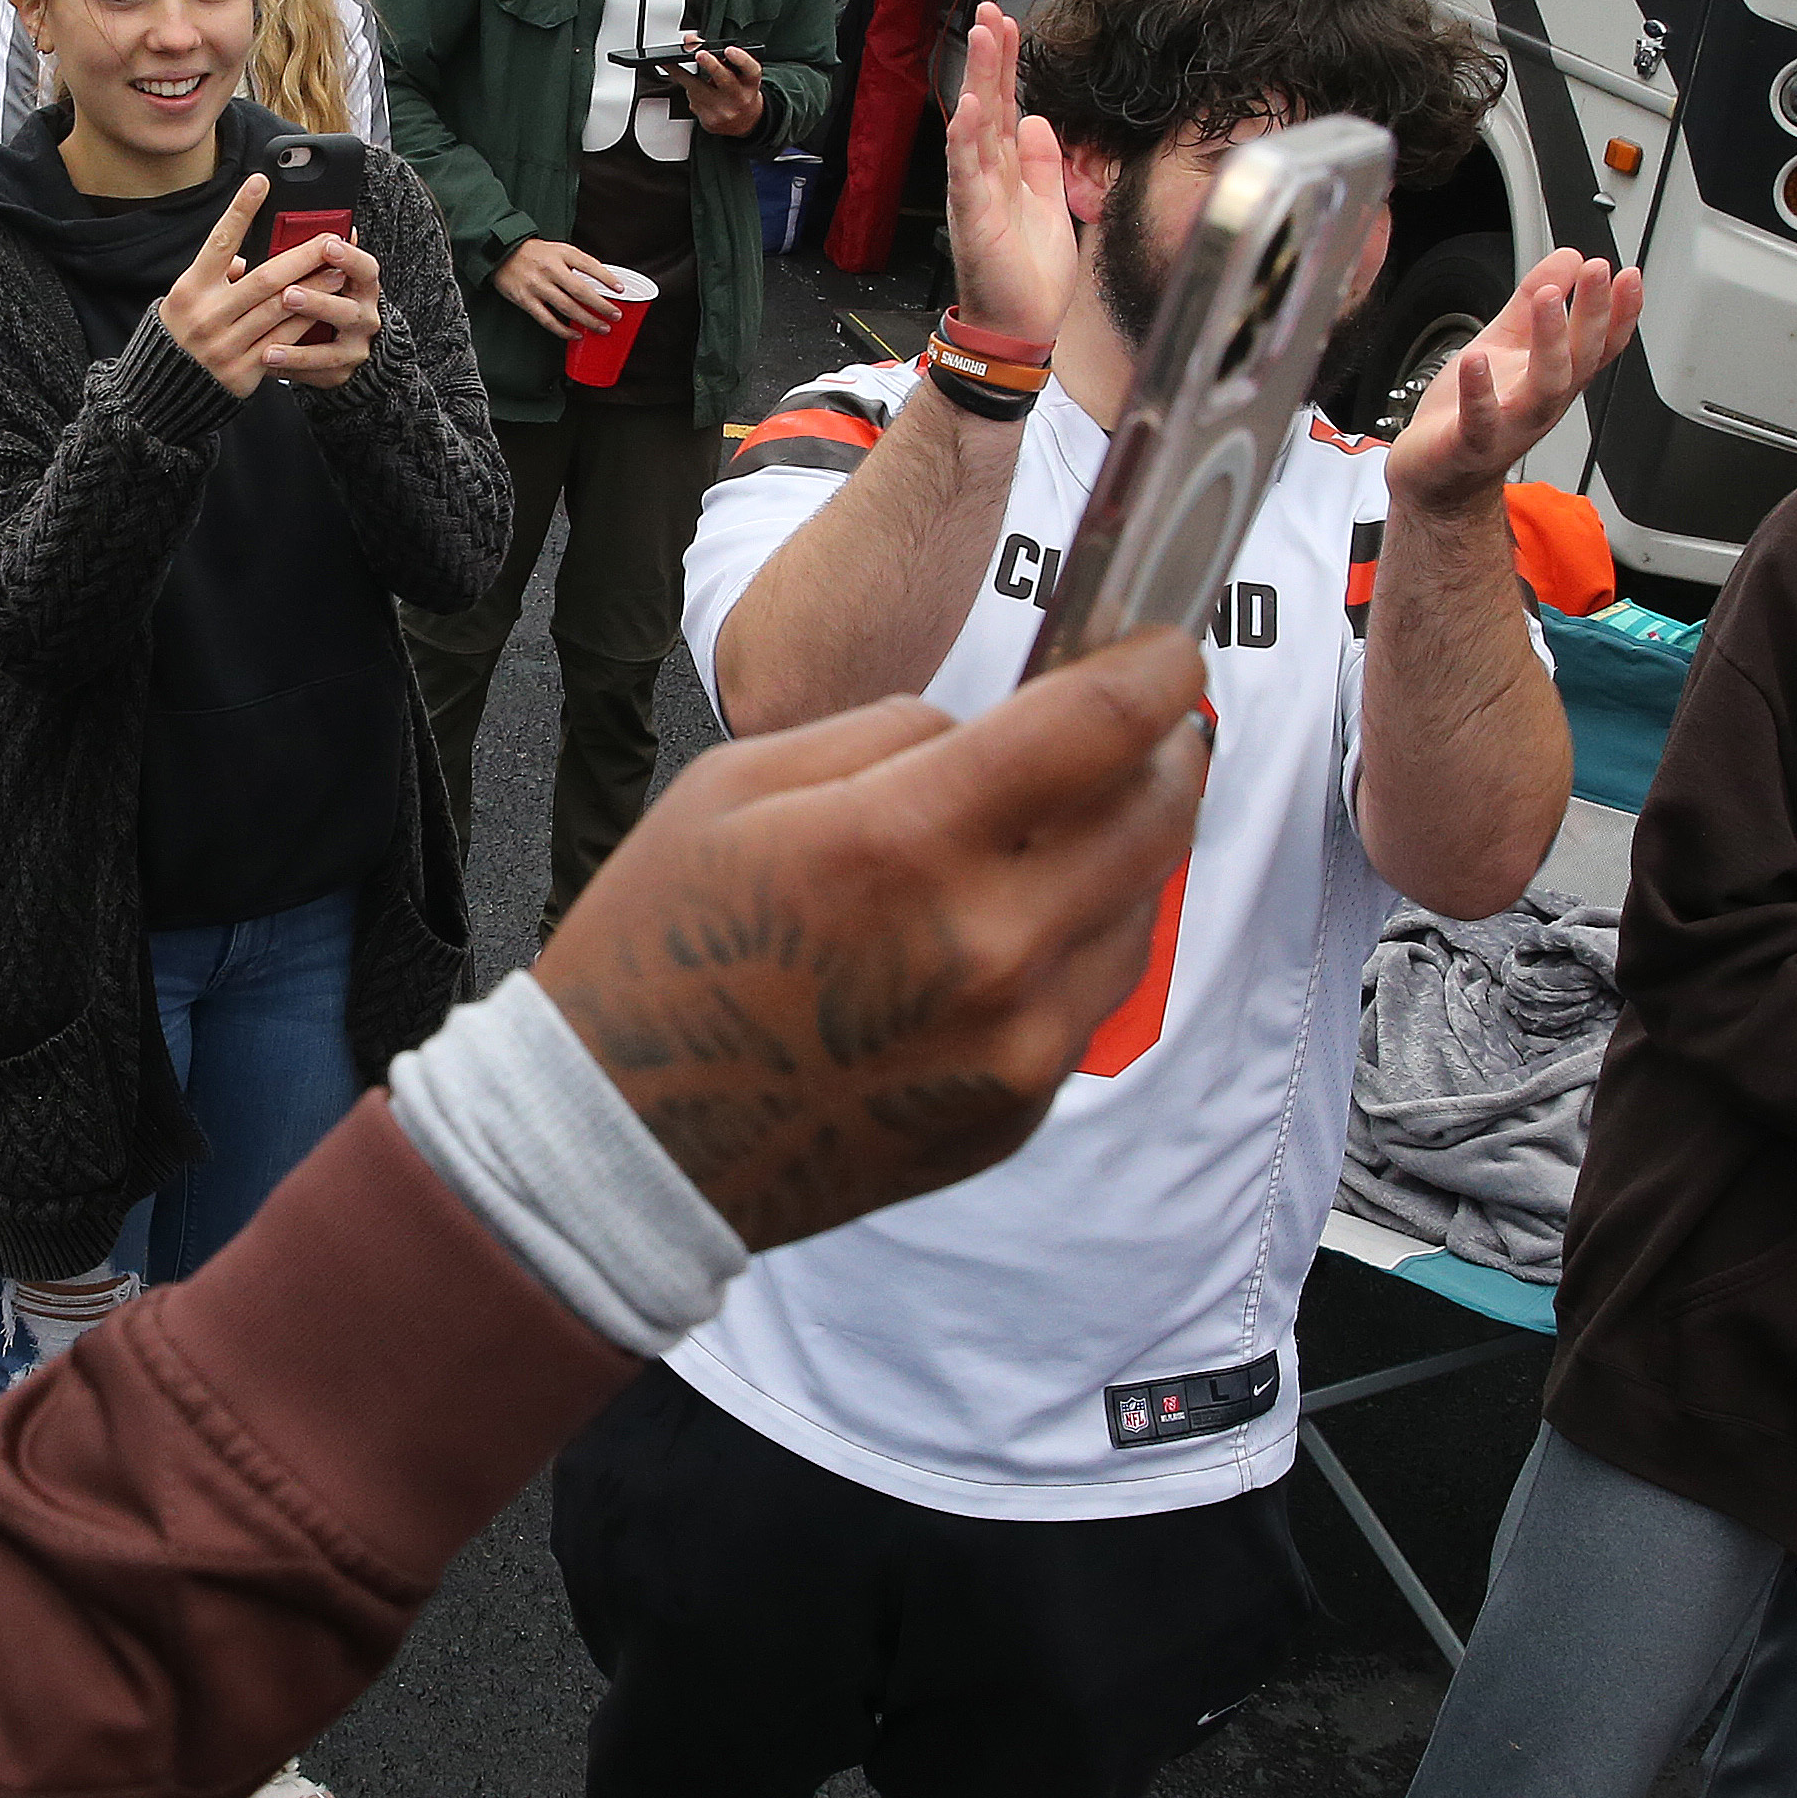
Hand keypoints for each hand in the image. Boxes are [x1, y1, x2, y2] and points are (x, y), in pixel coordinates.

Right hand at [159, 176, 361, 395]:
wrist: (165, 390)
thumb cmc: (183, 330)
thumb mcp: (187, 297)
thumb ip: (218, 274)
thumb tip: (250, 254)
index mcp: (192, 288)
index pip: (220, 241)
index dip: (241, 210)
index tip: (261, 181)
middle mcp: (208, 315)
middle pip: (265, 277)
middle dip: (302, 255)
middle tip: (330, 238)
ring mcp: (225, 345)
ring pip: (281, 308)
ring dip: (315, 287)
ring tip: (339, 269)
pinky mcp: (243, 372)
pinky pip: (283, 341)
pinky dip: (306, 322)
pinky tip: (325, 307)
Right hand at [491, 236, 620, 340]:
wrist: (501, 253)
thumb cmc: (533, 253)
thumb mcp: (558, 250)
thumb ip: (576, 263)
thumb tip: (599, 281)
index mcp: (561, 253)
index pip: (589, 265)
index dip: (606, 278)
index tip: (620, 289)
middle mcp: (550, 269)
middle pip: (581, 290)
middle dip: (601, 305)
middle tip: (615, 315)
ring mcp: (537, 285)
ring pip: (567, 307)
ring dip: (587, 320)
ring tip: (602, 328)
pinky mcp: (526, 300)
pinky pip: (547, 319)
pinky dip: (563, 330)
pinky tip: (576, 334)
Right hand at [546, 625, 1207, 1247]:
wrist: (628, 1147)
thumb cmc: (660, 948)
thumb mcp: (737, 784)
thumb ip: (889, 732)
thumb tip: (998, 728)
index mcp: (904, 843)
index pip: (1100, 727)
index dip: (1157, 669)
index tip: (1166, 650)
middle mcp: (986, 949)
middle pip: (1157, 819)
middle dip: (1167, 753)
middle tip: (1148, 729)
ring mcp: (1014, 1045)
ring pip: (1139, 912)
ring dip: (1123, 853)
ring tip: (1066, 829)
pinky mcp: (1017, 1111)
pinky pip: (1086, 999)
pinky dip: (1070, 946)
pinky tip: (1005, 932)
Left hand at [675, 40, 764, 141]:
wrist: (743, 121)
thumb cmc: (738, 90)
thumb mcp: (736, 71)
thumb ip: (716, 53)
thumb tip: (690, 41)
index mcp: (750, 81)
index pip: (750, 69)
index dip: (740, 59)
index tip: (729, 50)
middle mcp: (740, 97)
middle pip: (725, 80)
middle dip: (711, 65)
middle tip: (699, 54)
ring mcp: (725, 111)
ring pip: (698, 90)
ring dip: (685, 76)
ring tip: (672, 64)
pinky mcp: (710, 122)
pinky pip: (693, 102)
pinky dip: (690, 92)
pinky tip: (694, 90)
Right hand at [939, 1, 1074, 345]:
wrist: (1019, 327)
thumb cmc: (1029, 276)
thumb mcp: (1050, 205)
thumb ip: (1044, 162)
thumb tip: (1038, 119)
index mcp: (1007, 171)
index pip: (1006, 104)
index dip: (1008, 65)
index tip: (1010, 24)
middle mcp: (986, 175)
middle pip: (987, 104)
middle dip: (990, 57)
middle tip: (990, 12)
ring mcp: (977, 193)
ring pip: (975, 126)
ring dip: (977, 80)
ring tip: (982, 39)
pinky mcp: (974, 218)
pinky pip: (966, 172)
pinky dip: (965, 139)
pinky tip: (967, 108)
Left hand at [1388, 246, 1643, 514]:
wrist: (1435, 476)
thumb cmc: (1471, 414)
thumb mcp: (1505, 344)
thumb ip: (1533, 302)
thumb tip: (1569, 258)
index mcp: (1555, 377)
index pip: (1600, 344)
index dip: (1621, 312)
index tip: (1629, 275)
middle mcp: (1542, 402)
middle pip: (1581, 357)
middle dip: (1594, 314)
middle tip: (1597, 270)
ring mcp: (1510, 424)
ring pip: (1546, 386)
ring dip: (1551, 341)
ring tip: (1550, 299)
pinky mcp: (1471, 442)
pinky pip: (1480, 418)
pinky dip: (1479, 390)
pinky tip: (1476, 359)